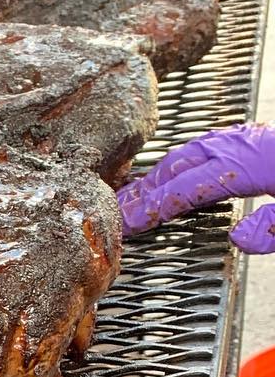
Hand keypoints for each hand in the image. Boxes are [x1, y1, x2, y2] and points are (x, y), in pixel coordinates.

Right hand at [118, 124, 274, 252]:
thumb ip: (269, 228)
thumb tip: (238, 238)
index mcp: (250, 163)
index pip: (186, 188)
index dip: (151, 207)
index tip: (126, 223)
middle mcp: (241, 146)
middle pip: (177, 166)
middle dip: (143, 190)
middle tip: (117, 210)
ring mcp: (244, 138)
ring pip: (187, 154)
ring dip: (158, 175)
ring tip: (136, 194)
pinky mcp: (250, 137)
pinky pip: (201, 149)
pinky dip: (178, 164)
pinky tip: (172, 174)